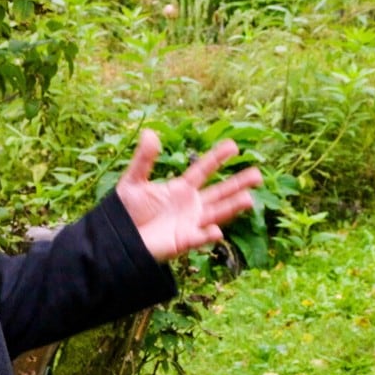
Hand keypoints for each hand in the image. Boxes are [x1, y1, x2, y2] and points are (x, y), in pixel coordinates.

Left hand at [114, 130, 264, 262]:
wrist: (117, 238)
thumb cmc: (125, 212)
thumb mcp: (133, 182)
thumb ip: (143, 159)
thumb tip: (149, 132)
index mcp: (181, 188)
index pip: (204, 170)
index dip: (218, 158)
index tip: (234, 145)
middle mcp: (191, 205)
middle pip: (220, 192)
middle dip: (238, 184)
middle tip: (258, 174)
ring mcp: (190, 223)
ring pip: (217, 213)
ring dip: (233, 207)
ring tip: (250, 199)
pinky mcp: (184, 241)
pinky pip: (199, 238)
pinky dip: (208, 235)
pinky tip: (216, 230)